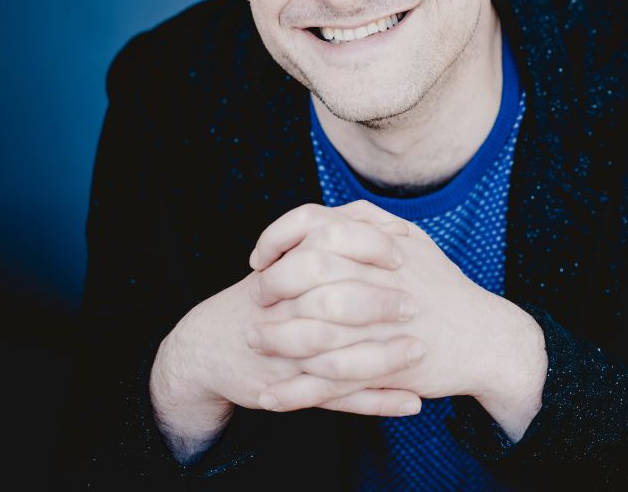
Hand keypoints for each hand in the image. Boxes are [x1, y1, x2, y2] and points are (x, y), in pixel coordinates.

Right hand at [149, 202, 424, 461]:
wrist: (208, 347)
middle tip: (413, 305)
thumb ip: (330, 238)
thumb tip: (391, 225)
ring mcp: (290, 356)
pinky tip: (413, 402)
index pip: (329, 248)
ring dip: (385, 359)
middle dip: (378, 303)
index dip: (369, 248)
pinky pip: (342, 400)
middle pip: (334, 302)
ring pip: (341, 359)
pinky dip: (379, 403)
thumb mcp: (286, 259)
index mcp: (287, 274)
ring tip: (420, 351)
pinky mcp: (295, 392)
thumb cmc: (262, 298)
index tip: (402, 253)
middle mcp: (286, 313)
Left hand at [249, 201, 546, 439]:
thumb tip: (333, 214)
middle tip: (258, 300)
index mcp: (382, 247)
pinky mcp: (382, 368)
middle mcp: (379, 281)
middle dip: (272, 287)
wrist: (486, 337)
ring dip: (276, 338)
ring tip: (254, 341)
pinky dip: (295, 391)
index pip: (315, 226)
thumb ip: (374, 223)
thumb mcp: (416, 242)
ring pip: (311, 331)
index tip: (261, 258)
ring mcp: (380, 326)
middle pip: (306, 274)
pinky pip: (328, 383)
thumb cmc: (446, 288)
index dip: (278, 239)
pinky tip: (271, 394)